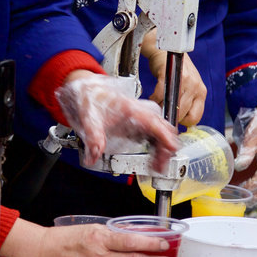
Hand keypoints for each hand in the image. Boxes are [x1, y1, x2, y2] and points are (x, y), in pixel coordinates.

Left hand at [57, 71, 178, 171]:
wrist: (84, 89)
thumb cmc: (88, 96)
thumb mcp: (88, 116)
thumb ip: (93, 136)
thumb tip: (94, 155)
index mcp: (130, 108)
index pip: (153, 122)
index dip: (165, 135)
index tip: (172, 147)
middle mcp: (138, 113)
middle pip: (161, 129)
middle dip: (165, 147)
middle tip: (160, 166)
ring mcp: (137, 119)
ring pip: (158, 134)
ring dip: (161, 150)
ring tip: (156, 167)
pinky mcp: (134, 125)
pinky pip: (151, 137)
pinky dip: (155, 149)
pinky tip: (150, 159)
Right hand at [142, 31, 205, 125]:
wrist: (166, 51)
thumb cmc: (176, 71)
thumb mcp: (189, 86)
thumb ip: (188, 101)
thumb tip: (181, 123)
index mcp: (201, 92)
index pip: (195, 116)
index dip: (183, 121)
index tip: (175, 118)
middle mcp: (195, 86)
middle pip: (182, 113)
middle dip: (170, 116)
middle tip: (163, 113)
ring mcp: (184, 80)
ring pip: (171, 105)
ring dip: (161, 108)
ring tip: (157, 104)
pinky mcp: (170, 75)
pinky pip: (160, 95)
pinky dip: (154, 99)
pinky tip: (153, 97)